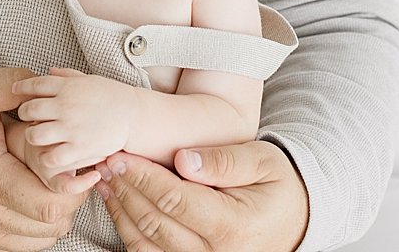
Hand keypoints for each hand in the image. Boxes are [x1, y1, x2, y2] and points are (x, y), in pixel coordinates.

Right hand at [0, 67, 85, 251]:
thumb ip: (15, 85)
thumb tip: (49, 87)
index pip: (51, 204)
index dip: (75, 186)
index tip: (80, 163)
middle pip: (52, 225)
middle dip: (69, 198)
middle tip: (66, 167)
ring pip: (40, 240)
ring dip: (54, 214)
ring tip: (48, 181)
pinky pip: (20, 245)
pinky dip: (34, 227)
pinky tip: (29, 196)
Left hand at [13, 68, 135, 174]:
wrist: (134, 116)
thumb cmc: (112, 96)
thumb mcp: (89, 80)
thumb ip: (67, 76)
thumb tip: (49, 71)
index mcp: (68, 87)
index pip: (34, 84)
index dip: (21, 88)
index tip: (16, 91)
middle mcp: (66, 106)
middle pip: (28, 109)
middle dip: (24, 113)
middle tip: (29, 117)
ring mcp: (71, 128)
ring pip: (34, 134)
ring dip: (32, 136)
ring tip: (39, 137)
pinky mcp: (79, 149)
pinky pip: (50, 157)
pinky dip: (46, 157)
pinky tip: (51, 153)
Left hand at [94, 141, 308, 251]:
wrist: (295, 221)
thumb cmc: (277, 186)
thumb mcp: (263, 162)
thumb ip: (225, 161)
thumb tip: (184, 159)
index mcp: (233, 227)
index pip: (174, 200)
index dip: (142, 177)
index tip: (120, 155)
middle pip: (154, 222)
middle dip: (124, 189)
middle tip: (103, 161)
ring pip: (145, 243)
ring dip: (120, 210)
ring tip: (104, 180)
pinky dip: (128, 229)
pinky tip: (118, 203)